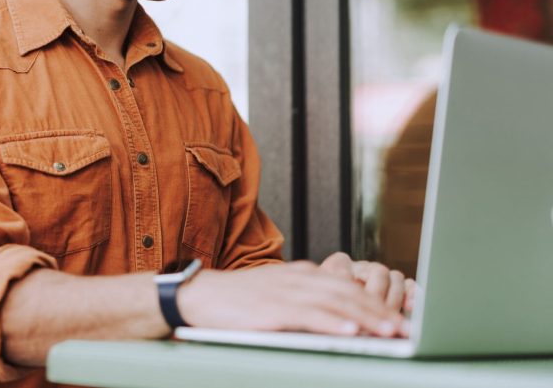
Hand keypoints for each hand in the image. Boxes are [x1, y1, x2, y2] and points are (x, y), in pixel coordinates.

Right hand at [177, 261, 410, 337]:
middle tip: (405, 327)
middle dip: (380, 310)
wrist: (200, 296)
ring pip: (335, 302)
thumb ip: (307, 300)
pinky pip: (309, 315)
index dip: (377, 301)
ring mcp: (285, 292)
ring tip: (389, 332)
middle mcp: (298, 279)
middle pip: (349, 292)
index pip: (348, 286)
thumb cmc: (238, 300)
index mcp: (302, 274)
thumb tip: (339, 316)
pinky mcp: (272, 309)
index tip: (400, 317)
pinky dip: (333, 323)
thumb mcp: (278, 293)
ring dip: (366, 317)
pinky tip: (350, 331)